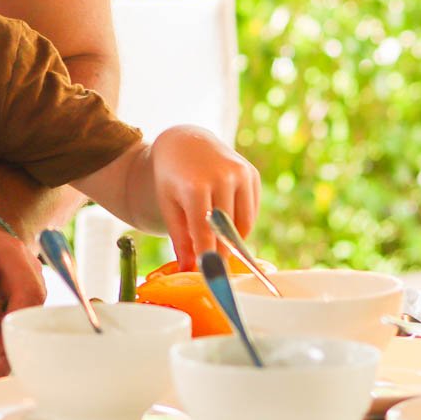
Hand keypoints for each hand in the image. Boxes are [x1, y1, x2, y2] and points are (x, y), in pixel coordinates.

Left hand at [151, 126, 261, 270]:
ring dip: (232, 240)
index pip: (205, 233)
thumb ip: (180, 238)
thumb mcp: (169, 204)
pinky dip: (241, 224)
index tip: (210, 279)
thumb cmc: (172, 176)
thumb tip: (189, 270)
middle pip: (227, 231)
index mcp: (195, 185)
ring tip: (217, 241)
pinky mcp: (251, 174)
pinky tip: (226, 222)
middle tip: (215, 268)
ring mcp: (240, 174)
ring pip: (243, 224)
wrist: (186, 140)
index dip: (209, 259)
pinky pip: (251, 212)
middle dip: (221, 253)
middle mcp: (221, 177)